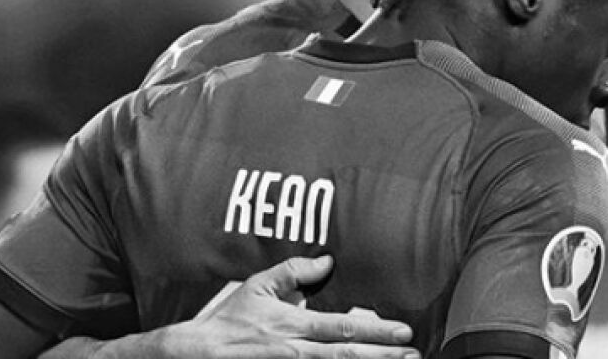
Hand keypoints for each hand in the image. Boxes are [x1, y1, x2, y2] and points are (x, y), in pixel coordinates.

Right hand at [39, 256, 417, 358]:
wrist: (192, 357)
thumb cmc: (227, 322)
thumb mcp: (257, 287)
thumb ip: (294, 271)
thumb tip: (326, 259)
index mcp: (293, 327)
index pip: (344, 329)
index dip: (377, 331)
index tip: (405, 332)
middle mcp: (295, 354)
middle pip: (348, 358)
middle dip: (385, 358)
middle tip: (415, 355)